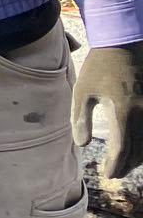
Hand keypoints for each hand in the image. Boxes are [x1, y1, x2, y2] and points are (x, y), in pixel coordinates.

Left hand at [73, 43, 142, 179]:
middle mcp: (142, 113)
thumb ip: (81, 118)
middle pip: (139, 150)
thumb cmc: (100, 67)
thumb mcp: (82, 91)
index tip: (107, 174)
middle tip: (114, 174)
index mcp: (122, 112)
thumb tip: (81, 144)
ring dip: (138, 158)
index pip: (122, 149)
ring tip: (124, 165)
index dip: (115, 165)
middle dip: (126, 165)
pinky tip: (137, 148)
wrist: (124, 44)